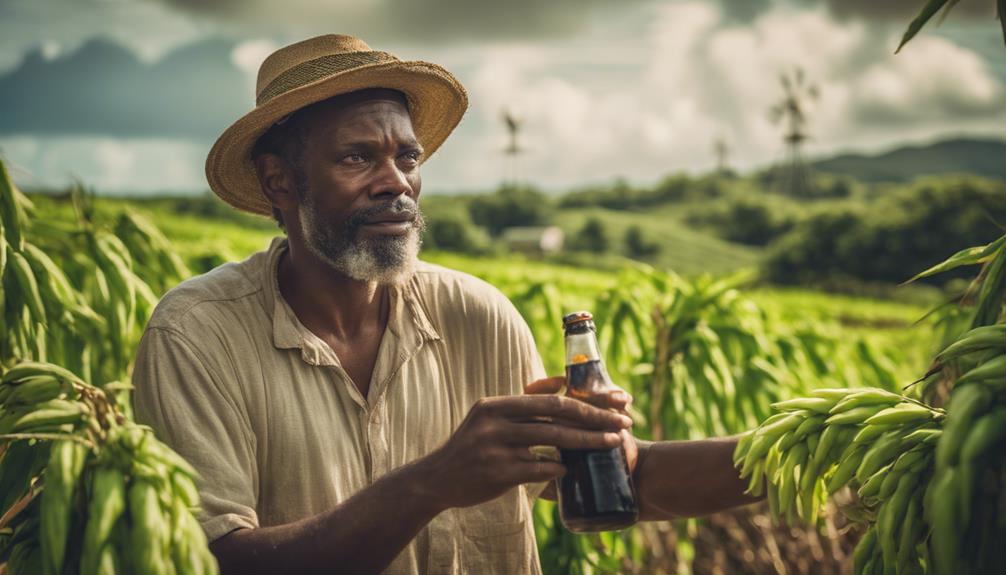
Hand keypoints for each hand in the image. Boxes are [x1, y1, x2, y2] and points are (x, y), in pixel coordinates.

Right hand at [420, 388, 632, 509]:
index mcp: (497, 404)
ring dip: (588, 440)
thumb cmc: (471, 447)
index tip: (612, 402)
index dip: (585, 399)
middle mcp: (496, 420)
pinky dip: (558, 467)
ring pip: (553, 439)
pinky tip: (571, 468)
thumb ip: (523, 403)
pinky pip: (538, 467)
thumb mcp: (490, 417)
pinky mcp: (497, 472)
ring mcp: (496, 446)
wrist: (437, 479)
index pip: (550, 397)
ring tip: (613, 443)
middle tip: (624, 422)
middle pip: (556, 414)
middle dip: (595, 417)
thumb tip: (561, 384)